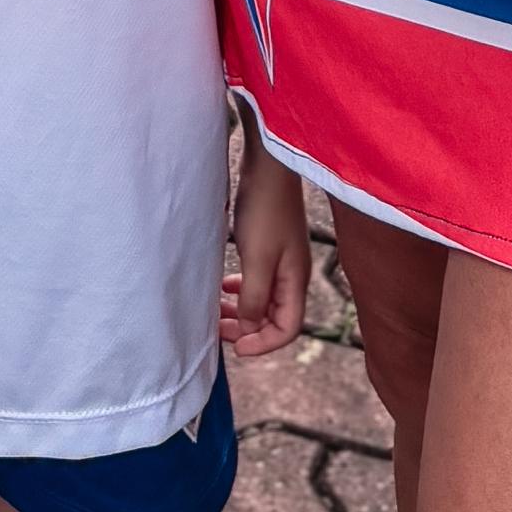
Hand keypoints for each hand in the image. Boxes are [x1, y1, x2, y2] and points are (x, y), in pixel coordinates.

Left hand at [222, 135, 310, 361]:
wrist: (267, 164)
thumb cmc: (265, 209)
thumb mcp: (257, 260)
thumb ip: (253, 297)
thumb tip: (248, 327)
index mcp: (296, 281)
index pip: (287, 329)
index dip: (262, 343)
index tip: (235, 346)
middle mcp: (292, 274)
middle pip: (274, 317)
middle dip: (247, 328)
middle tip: (217, 329)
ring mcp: (281, 259)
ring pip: (262, 299)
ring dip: (241, 310)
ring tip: (216, 310)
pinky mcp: (268, 245)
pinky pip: (255, 279)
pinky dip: (240, 289)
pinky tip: (224, 286)